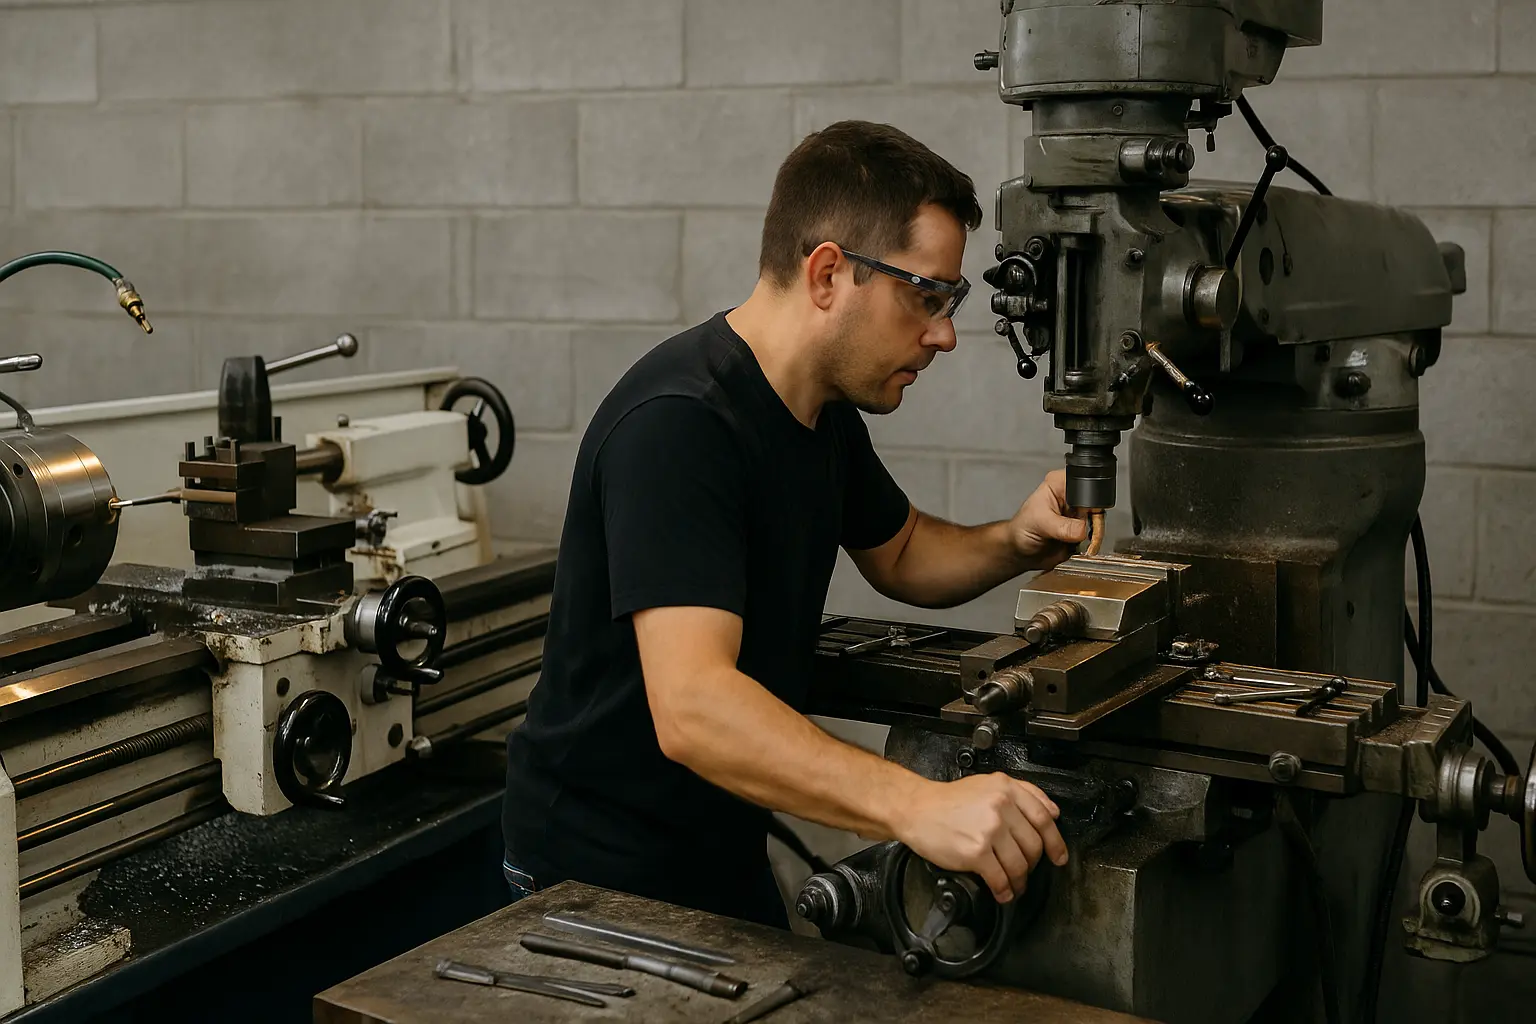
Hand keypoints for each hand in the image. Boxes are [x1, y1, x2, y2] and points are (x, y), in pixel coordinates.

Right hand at [893, 773, 1068, 904]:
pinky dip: (1004, 890)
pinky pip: (1000, 878)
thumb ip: (1021, 793)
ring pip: (1020, 865)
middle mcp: (1001, 807)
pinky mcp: (976, 852)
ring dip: (1020, 881)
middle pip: (1034, 845)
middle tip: (1026, 871)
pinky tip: (1002, 892)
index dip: (1056, 842)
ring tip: (1014, 885)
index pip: (1044, 818)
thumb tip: (1051, 812)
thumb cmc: (947, 801)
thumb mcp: (987, 784)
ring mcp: (989, 830)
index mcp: (1006, 789)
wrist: (915, 809)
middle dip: (1033, 864)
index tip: (1058, 856)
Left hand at [1009, 469, 1087, 569]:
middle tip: (1079, 533)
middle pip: (1097, 504)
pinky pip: (1096, 535)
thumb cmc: (1022, 529)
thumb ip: (1062, 526)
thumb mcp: (1040, 523)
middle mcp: (1071, 496)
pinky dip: (1091, 543)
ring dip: (1093, 534)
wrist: (1021, 551)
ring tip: (1074, 541)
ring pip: (1099, 521)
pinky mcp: (1082, 529)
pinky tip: (1076, 545)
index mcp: (1060, 483)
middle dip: (1092, 521)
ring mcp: (1078, 513)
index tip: (1081, 515)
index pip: (1085, 484)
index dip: (1088, 500)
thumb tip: (1082, 529)